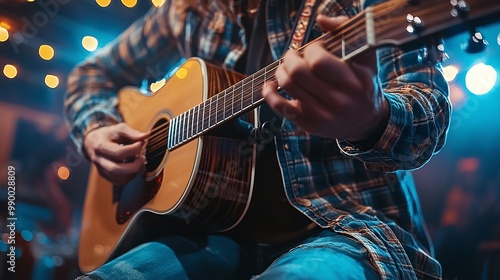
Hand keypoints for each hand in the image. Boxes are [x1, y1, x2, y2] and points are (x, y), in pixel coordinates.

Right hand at [83, 123, 148, 185]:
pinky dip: (129, 176)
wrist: (94, 140)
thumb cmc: (109, 134)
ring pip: (118, 179)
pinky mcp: (105, 176)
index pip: (119, 153)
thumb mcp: (119, 129)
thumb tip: (146, 135)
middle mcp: (99, 160)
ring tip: (138, 162)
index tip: (141, 143)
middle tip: (143, 158)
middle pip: (115, 170)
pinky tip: (133, 167)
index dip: (134, 149)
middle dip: (134, 166)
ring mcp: (101, 169)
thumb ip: (132, 133)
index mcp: (101, 146)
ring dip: (133, 172)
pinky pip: (119, 181)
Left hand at [262, 15, 388, 141]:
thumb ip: (345, 32)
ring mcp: (323, 115)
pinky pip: (280, 107)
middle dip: (290, 58)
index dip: (311, 49)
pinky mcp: (309, 124)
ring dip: (281, 71)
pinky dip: (269, 93)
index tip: (315, 49)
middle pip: (298, 73)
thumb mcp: (364, 58)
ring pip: (288, 86)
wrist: (366, 121)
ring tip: (286, 67)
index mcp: (355, 82)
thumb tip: (321, 19)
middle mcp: (339, 101)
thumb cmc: (363, 83)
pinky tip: (271, 85)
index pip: (318, 61)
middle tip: (294, 55)